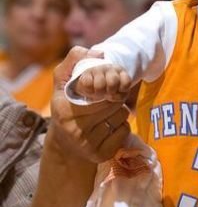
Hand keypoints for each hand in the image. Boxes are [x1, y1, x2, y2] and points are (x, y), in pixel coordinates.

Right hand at [50, 46, 130, 162]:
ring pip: (121, 115)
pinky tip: (108, 129)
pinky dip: (121, 127)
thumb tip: (99, 52)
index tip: (102, 89)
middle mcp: (74, 128)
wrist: (65, 146)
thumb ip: (75, 61)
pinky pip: (124, 131)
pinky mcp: (101, 154)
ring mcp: (87, 144)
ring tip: (104, 116)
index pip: (98, 89)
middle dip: (114, 98)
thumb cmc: (67, 107)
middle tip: (104, 103)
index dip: (105, 86)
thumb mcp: (63, 83)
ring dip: (118, 112)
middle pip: (114, 102)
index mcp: (63, 108)